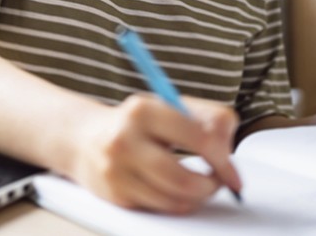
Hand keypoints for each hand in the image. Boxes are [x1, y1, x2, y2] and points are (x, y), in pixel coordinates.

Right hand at [66, 93, 239, 213]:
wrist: (84, 139)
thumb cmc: (136, 124)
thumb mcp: (169, 106)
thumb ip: (207, 117)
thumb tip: (227, 147)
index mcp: (143, 110)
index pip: (198, 138)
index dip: (223, 159)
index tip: (231, 170)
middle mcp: (125, 140)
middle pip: (184, 178)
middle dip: (211, 186)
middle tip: (219, 183)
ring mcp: (117, 170)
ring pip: (174, 200)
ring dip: (197, 198)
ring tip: (200, 186)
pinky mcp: (115, 195)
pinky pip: (161, 208)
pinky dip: (177, 203)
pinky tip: (177, 191)